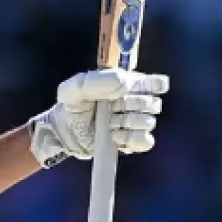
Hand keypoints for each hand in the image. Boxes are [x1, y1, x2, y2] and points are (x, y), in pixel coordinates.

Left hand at [28, 68, 169, 166]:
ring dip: (127, 123)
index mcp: (127, 85)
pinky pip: (146, 141)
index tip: (134, 90)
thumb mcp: (76, 88)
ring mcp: (136, 123)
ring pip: (148, 122)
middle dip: (131, 106)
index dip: (153, 85)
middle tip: (112, 108)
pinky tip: (115, 137)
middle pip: (153, 103)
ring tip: (109, 123)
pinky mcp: (133, 141)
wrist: (66, 133)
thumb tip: (124, 82)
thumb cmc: (73, 106)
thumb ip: (97, 80)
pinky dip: (131, 139)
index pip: (155, 82)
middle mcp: (136, 103)